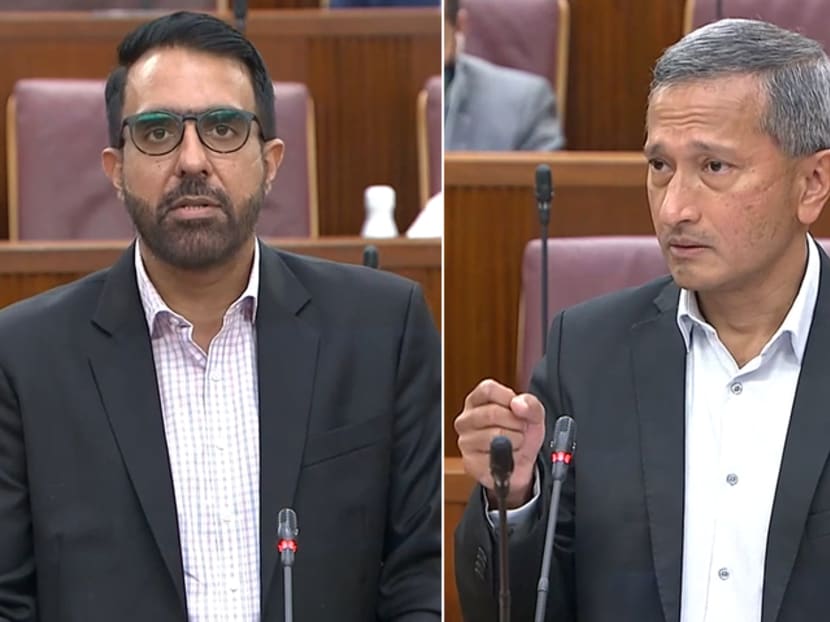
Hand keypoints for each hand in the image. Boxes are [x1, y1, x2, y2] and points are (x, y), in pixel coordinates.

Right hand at [454, 378, 545, 507]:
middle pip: (492, 413)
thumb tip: (518, 404)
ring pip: (495, 436)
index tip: (518, 408)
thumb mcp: (533, 415)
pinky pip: (494, 458)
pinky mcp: (470, 463)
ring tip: (514, 443)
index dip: (508, 398)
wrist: (521, 466)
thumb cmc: (520, 434)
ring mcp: (465, 441)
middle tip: (520, 429)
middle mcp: (466, 419)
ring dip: (515, 441)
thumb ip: (530, 404)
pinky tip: (507, 458)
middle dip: (516, 423)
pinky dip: (509, 459)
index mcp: (477, 401)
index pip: (487, 390)